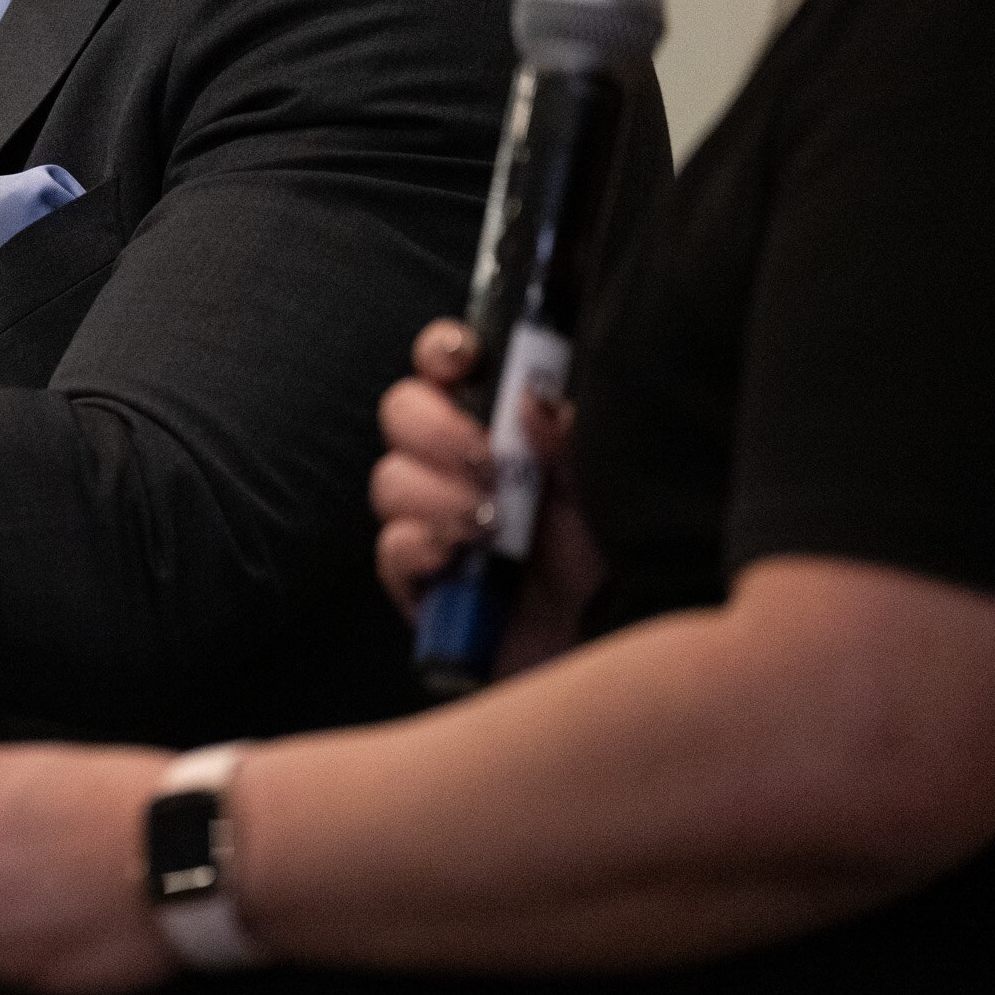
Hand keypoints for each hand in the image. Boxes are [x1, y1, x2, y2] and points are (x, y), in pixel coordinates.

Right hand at [373, 317, 603, 674]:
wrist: (600, 645)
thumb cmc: (604, 561)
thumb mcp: (604, 493)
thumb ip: (568, 443)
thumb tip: (532, 400)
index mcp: (496, 424)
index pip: (447, 363)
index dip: (443, 349)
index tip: (465, 358)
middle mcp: (453, 463)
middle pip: (401, 411)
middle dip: (438, 430)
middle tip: (487, 462)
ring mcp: (427, 518)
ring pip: (390, 479)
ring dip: (441, 499)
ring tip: (493, 530)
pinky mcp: (415, 577)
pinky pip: (392, 548)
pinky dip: (425, 550)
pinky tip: (462, 564)